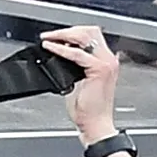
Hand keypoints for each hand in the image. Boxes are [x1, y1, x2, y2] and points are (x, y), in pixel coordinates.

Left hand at [39, 27, 120, 142]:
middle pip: (89, 31)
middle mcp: (109, 59)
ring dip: (63, 35)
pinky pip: (77, 54)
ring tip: (48, 39)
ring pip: (85, 36)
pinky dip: (61, 49)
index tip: (54, 36)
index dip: (72, 33)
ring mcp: (106, 63)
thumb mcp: (78, 82)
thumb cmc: (88, 110)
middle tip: (49, 35)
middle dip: (67, 30)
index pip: (90, 36)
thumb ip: (73, 67)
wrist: (95, 125)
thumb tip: (56, 56)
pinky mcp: (99, 70)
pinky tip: (50, 48)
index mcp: (105, 60)